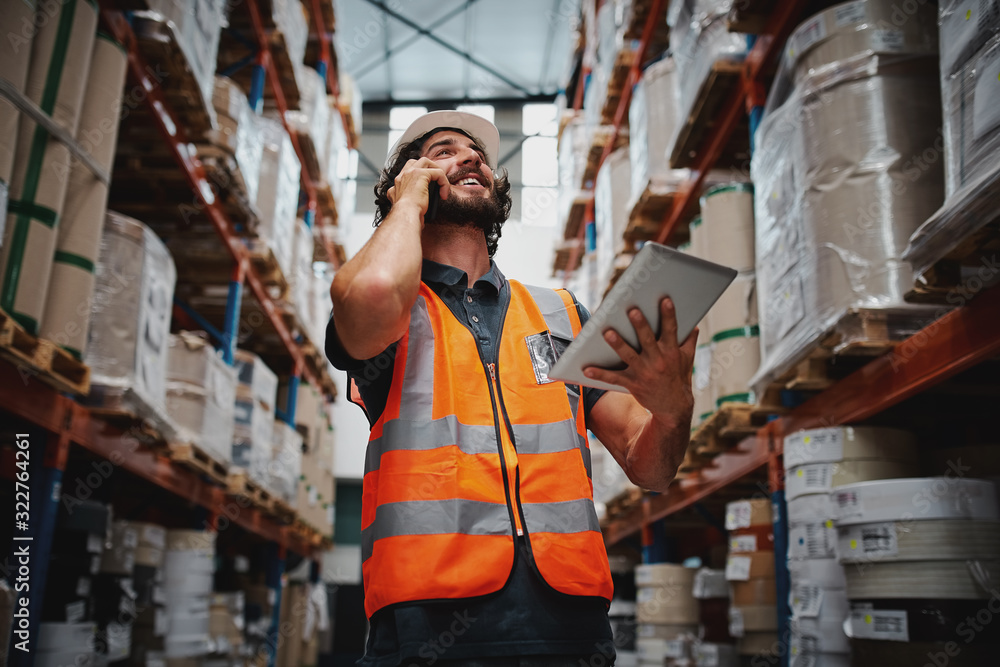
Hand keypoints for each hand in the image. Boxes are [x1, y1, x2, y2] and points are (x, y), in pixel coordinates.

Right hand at [386, 158, 449, 218]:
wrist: (405, 216)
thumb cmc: (406, 216)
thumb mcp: (406, 208)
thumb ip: (410, 202)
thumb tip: (420, 208)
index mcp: (397, 186)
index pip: (406, 173)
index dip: (418, 177)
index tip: (426, 188)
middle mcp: (401, 177)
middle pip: (414, 162)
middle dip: (427, 168)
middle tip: (436, 181)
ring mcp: (409, 173)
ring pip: (425, 162)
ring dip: (435, 170)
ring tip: (442, 183)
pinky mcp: (420, 174)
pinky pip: (437, 172)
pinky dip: (444, 182)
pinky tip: (444, 194)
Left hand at [584, 298, 696, 418]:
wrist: (674, 408)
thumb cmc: (679, 378)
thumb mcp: (688, 359)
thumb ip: (689, 341)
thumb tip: (694, 325)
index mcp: (671, 351)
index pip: (671, 330)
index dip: (669, 315)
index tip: (665, 300)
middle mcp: (658, 361)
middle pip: (647, 340)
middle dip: (640, 325)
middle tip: (632, 311)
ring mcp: (644, 372)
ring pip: (629, 356)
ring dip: (618, 344)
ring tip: (608, 333)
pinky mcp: (633, 384)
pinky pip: (614, 378)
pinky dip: (600, 374)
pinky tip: (586, 369)